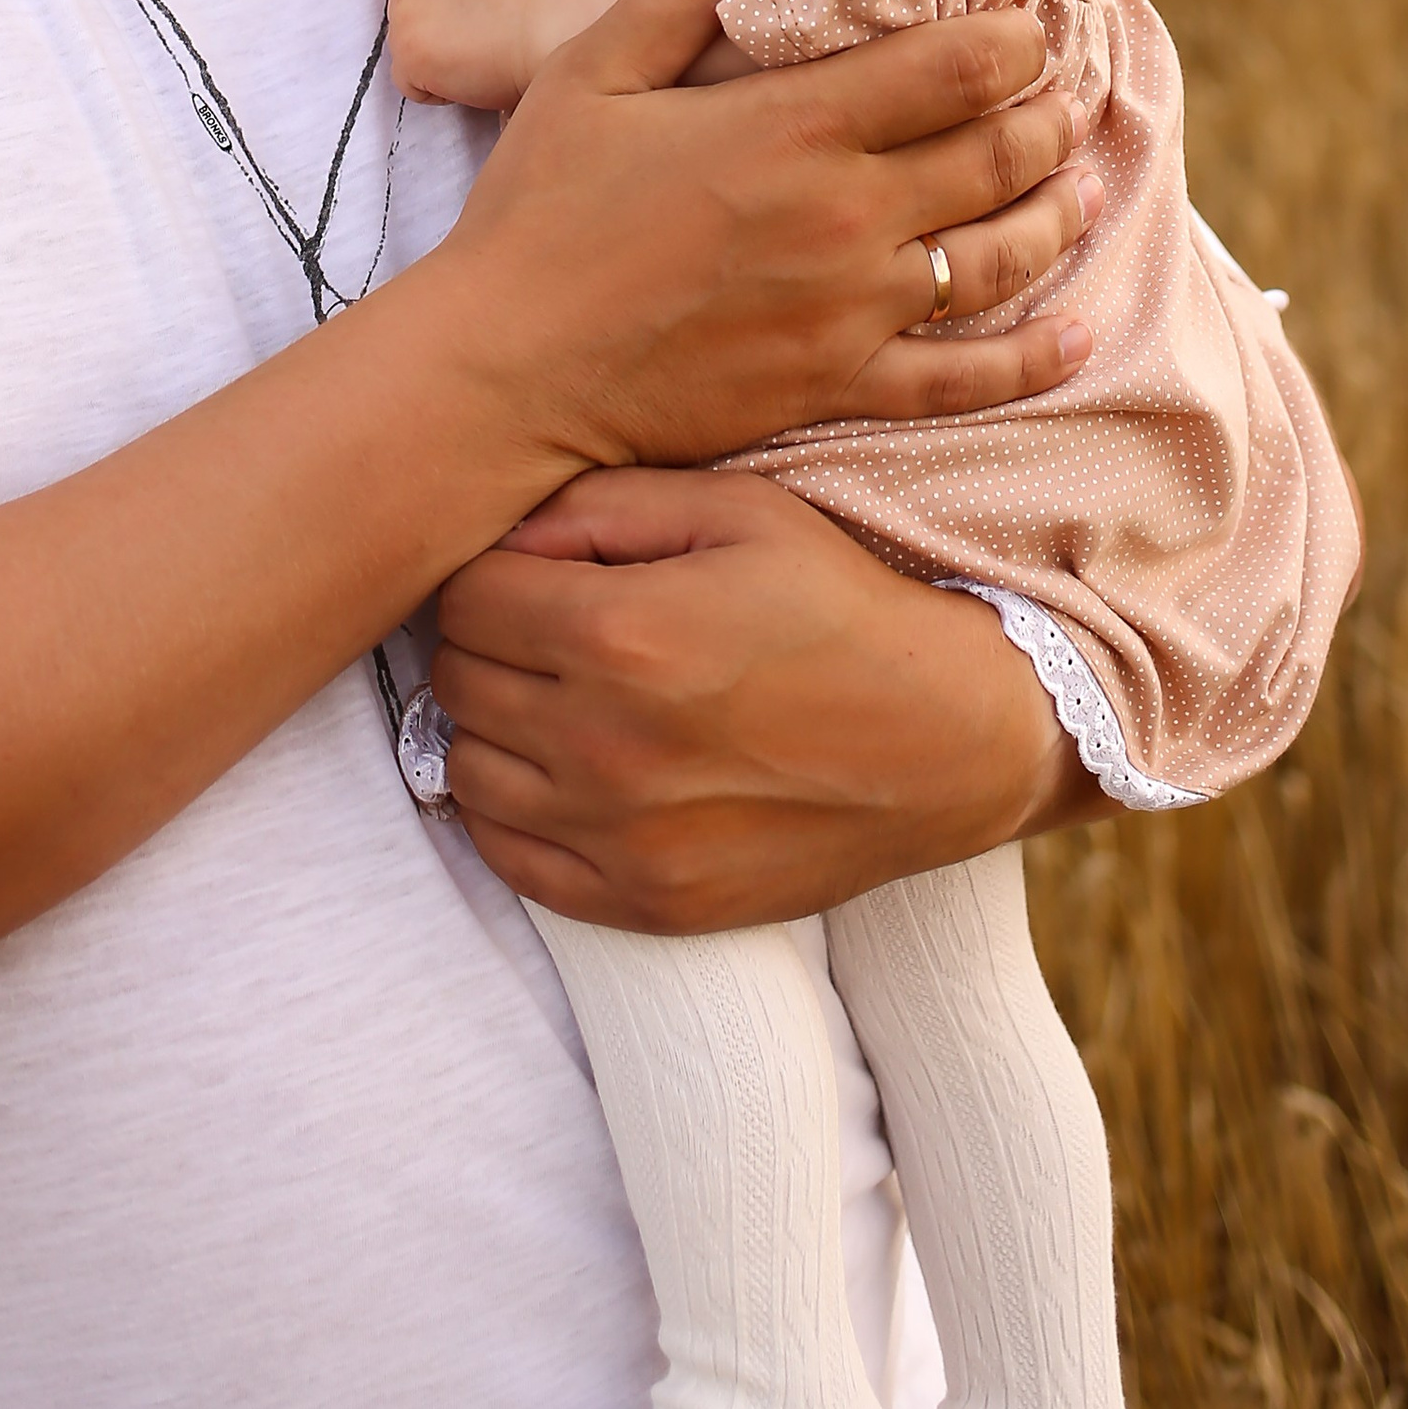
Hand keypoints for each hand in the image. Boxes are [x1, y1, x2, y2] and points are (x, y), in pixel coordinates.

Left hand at [370, 0, 637, 109]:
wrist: (551, 30)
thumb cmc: (533, 6)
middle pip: (398, 10)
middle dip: (428, 24)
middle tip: (476, 28)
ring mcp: (404, 16)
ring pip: (403, 48)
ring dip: (432, 58)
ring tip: (478, 51)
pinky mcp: (409, 56)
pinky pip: (409, 82)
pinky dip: (435, 87)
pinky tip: (470, 73)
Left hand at [433, 467, 1093, 929]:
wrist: (952, 739)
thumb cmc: (841, 606)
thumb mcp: (736, 510)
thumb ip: (602, 507)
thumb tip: (500, 535)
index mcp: (620, 634)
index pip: (461, 596)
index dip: (492, 572)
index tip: (536, 571)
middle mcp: (604, 744)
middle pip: (456, 679)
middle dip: (489, 640)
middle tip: (551, 626)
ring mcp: (620, 837)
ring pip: (465, 768)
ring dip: (496, 725)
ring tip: (564, 696)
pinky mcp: (644, 902)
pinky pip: (507, 855)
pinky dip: (515, 808)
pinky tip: (570, 769)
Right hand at [436, 0, 1096, 480]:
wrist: (504, 368)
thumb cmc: (536, 210)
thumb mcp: (593, 70)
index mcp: (793, 126)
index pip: (952, 67)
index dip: (1013, 42)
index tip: (1030, 30)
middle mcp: (844, 217)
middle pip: (996, 157)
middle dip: (1047, 121)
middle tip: (1065, 100)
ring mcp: (849, 311)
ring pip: (1000, 258)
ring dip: (1058, 215)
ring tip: (1086, 187)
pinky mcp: (837, 387)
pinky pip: (964, 377)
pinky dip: (1036, 357)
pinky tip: (1081, 333)